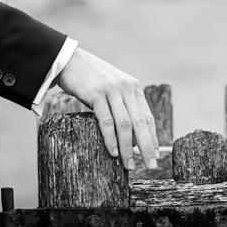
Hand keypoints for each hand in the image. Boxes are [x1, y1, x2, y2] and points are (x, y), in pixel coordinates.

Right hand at [55, 48, 158, 170]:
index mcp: (134, 89)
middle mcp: (127, 89)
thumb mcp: (113, 90)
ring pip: (126, 124)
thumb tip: (130, 135)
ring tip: (129, 165)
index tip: (155, 155)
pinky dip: (111, 138)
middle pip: (141, 123)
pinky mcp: (96, 94)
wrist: (71, 61)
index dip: (152, 137)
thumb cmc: (91, 80)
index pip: (148, 118)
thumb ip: (123, 105)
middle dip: (147, 146)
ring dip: (128, 148)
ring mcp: (112, 91)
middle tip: (151, 165)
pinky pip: (107, 120)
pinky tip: (114, 152)